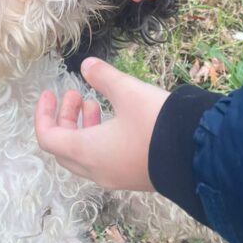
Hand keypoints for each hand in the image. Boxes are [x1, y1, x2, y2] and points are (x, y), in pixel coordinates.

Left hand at [34, 57, 168, 189]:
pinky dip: (98, 138)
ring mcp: (116, 177)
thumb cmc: (157, 123)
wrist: (200, 156)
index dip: (43, 114)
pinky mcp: (133, 177)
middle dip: (64, 119)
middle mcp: (97, 169)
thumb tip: (86, 65)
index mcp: (87, 151)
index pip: (48, 138)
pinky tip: (115, 119)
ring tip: (93, 102)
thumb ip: (103, 77)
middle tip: (74, 95)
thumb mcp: (128, 91)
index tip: (50, 93)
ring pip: (84, 154)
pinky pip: (103, 159)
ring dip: (82, 128)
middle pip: (64, 148)